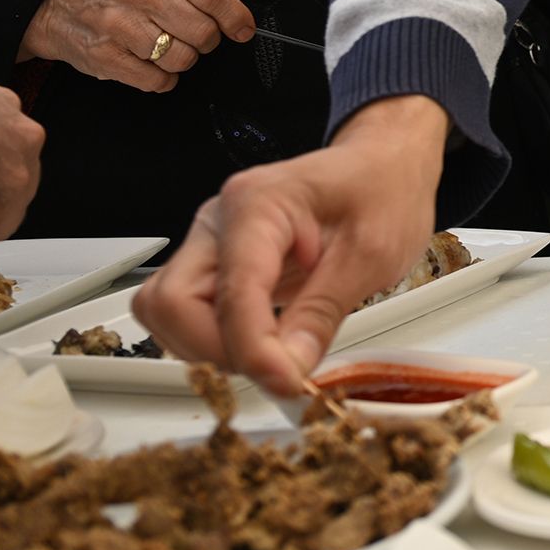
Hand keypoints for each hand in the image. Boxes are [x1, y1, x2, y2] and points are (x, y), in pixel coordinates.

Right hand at [18, 0, 256, 90]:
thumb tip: (236, 19)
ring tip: (166, 46)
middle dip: (207, 41)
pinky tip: (152, 63)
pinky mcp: (106, 56)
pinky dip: (163, 78)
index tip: (243, 30)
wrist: (56, 2)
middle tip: (195, 37)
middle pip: (202, 31)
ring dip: (183, 59)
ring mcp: (120, 25)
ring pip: (182, 59)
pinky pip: (157, 80)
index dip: (235, 17)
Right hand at [132, 96, 448, 394]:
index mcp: (259, 203)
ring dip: (211, 349)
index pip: (232, 291)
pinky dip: (215, 340)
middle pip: (171, 304)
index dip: (253, 349)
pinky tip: (263, 341)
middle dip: (218, 350)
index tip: (286, 382)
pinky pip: (186, 314)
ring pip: (166, 314)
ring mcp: (211, 243)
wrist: (382, 167)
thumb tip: (287, 370)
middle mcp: (220, 220)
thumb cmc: (381, 191)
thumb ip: (321, 314)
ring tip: (275, 351)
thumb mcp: (372, 255)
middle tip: (279, 367)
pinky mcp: (215, 265)